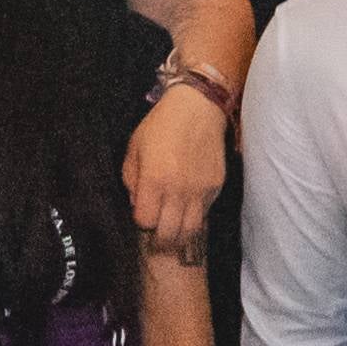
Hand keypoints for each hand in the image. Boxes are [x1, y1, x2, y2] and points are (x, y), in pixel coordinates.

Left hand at [124, 80, 228, 256]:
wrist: (198, 107)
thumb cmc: (161, 125)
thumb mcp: (134, 147)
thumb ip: (131, 179)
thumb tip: (136, 203)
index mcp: (154, 179)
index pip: (145, 222)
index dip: (141, 221)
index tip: (142, 213)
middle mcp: (178, 190)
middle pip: (168, 234)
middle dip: (158, 238)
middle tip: (155, 231)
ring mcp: (200, 191)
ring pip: (189, 231)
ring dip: (178, 235)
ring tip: (171, 231)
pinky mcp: (215, 187)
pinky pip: (203, 214)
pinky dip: (193, 218)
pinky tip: (186, 209)